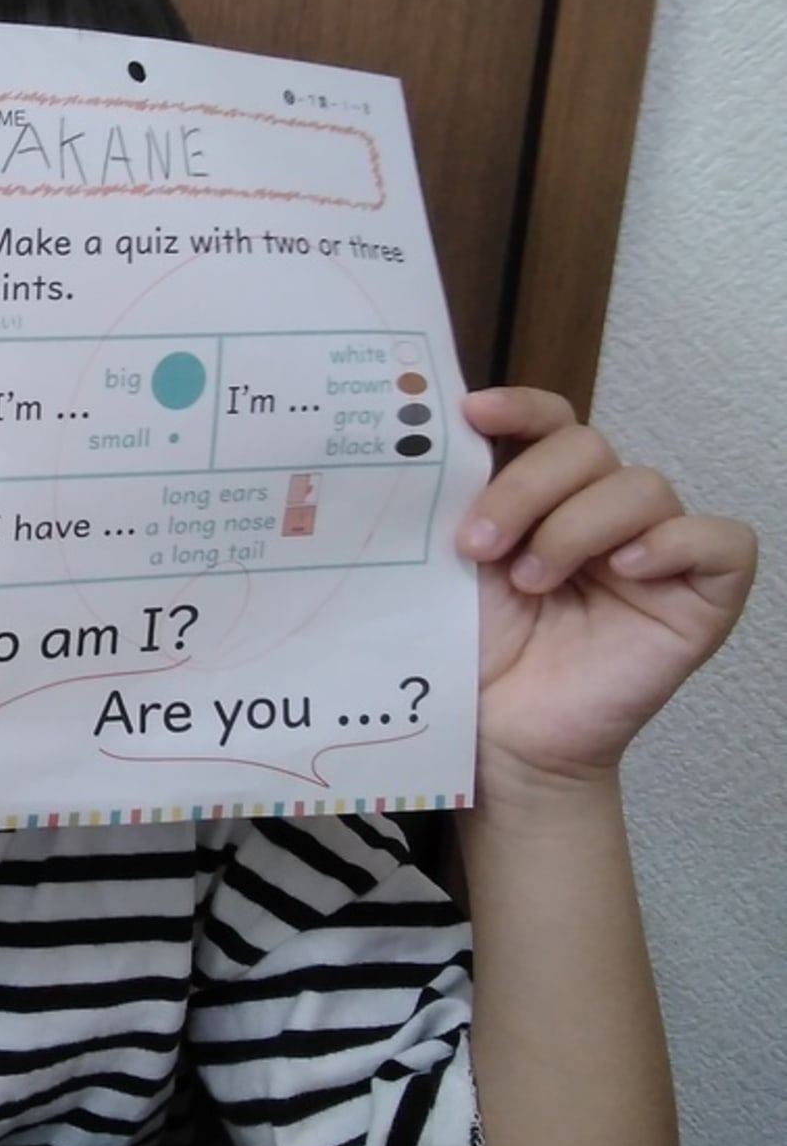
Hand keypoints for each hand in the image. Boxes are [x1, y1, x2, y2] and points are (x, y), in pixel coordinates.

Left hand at [459, 389, 755, 799]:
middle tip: (478, 545)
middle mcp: (601, 514)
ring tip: (531, 580)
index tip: (472, 413)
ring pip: (642, 486)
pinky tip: (625, 568)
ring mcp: (655, 552)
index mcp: (543, 497)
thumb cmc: (472, 657)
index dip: (520, 407)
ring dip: (576, 526)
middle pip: (589, 448)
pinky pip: (720, 540)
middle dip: (527, 488)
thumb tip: (427, 439)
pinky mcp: (700, 597)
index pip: (550, 424)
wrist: (496, 738)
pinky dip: (672, 543)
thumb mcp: (448, 566)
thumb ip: (453, 502)